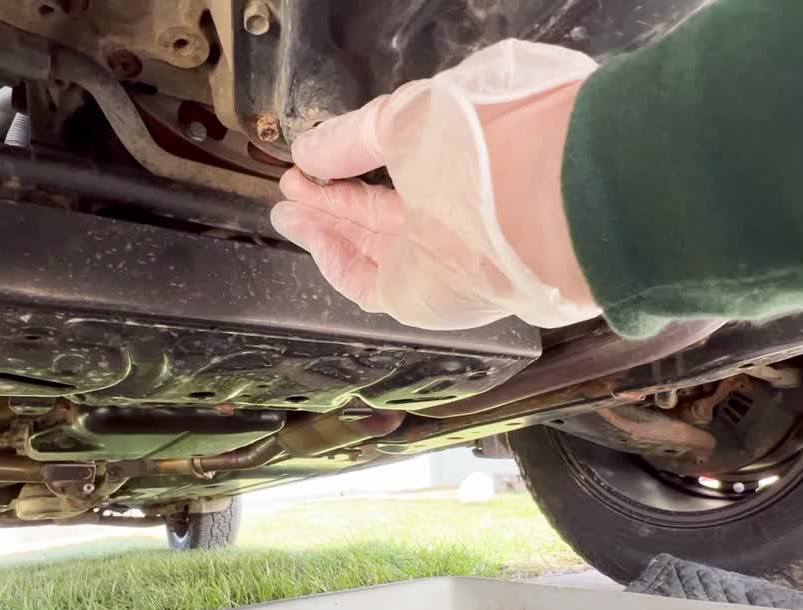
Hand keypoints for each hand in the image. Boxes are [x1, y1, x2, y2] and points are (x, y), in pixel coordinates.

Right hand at [270, 39, 601, 329]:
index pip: (401, 173)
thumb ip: (353, 137)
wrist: (517, 201)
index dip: (353, 165)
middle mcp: (451, 219)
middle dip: (334, 200)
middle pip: (381, 215)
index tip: (313, 157)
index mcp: (460, 172)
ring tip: (285, 208)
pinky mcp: (415, 298)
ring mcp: (434, 262)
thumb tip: (307, 150)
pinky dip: (333, 257)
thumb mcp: (406, 119)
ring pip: (368, 248)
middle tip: (291, 185)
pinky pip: (362, 280)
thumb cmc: (473, 143)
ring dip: (325, 227)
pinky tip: (306, 231)